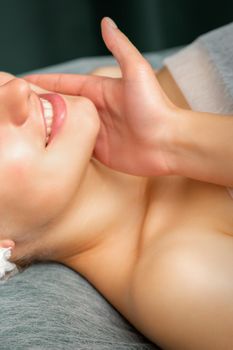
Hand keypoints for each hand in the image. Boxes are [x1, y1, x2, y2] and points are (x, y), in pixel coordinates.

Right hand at [25, 17, 176, 175]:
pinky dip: (63, 145)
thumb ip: (120, 48)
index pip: (67, 84)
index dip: (46, 82)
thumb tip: (106, 23)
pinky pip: (76, 147)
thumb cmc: (155, 107)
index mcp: (101, 91)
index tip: (26, 82)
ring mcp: (97, 132)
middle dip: (42, 105)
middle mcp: (97, 111)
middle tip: (20, 106)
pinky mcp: (100, 151)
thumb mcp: (136, 71)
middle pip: (63, 106)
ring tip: (27, 127)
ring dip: (49, 126)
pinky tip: (48, 145)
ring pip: (67, 127)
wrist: (169, 143)